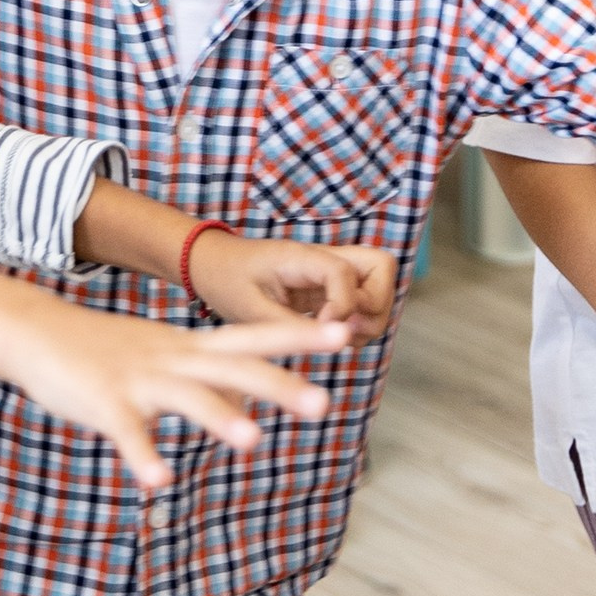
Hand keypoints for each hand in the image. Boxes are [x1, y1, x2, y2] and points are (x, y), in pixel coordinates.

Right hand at [1, 301, 347, 489]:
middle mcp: (173, 359)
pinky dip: (144, 457)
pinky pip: (128, 434)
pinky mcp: (105, 404)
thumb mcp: (164, 355)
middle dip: (280, 384)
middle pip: (235, 369)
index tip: (347, 332)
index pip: (254, 336)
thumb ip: (208, 376)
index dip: (300, 335)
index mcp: (190, 348)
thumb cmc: (105, 349)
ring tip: (253, 441)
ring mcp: (140, 380)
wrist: (37, 333)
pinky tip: (158, 483)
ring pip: (188, 398)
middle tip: (325, 403)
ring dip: (220, 418)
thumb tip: (253, 399)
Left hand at [185, 227, 396, 337]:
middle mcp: (324, 259)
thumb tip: (330, 340)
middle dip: (374, 304)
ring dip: (370, 316)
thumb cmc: (226, 280)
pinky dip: (358, 323)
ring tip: (334, 337)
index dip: (343, 305)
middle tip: (342, 330)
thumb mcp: (249, 309)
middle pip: (381, 267)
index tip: (321, 330)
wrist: (213, 266)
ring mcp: (330, 273)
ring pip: (379, 285)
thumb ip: (289, 324)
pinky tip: (328, 336)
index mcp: (302, 256)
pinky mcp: (329, 288)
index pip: (344, 272)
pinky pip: (363, 301)